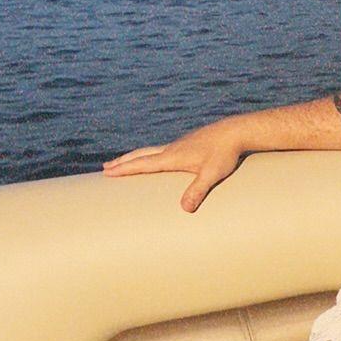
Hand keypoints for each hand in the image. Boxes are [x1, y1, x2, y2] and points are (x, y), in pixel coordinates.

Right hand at [103, 122, 246, 211]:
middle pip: (141, 155)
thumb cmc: (224, 154)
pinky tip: (154, 158)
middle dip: (123, 162)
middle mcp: (171, 149)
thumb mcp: (212, 174)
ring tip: (124, 161)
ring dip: (134, 157)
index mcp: (172, 157)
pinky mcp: (187, 143)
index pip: (142, 164)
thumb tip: (185, 209)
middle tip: (105, 168)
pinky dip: (149, 154)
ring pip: (150, 150)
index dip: (124, 169)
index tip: (107, 173)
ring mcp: (178, 145)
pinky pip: (161, 150)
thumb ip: (198, 190)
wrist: (235, 132)